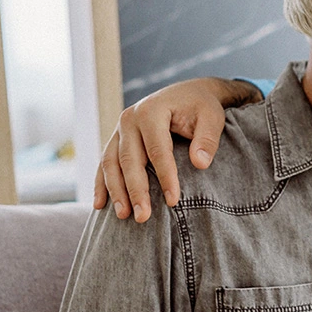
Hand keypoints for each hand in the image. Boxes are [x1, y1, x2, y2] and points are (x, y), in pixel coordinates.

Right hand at [93, 77, 256, 222]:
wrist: (187, 94)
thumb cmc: (201, 107)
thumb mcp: (212, 118)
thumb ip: (207, 139)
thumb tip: (200, 164)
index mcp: (152, 111)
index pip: (158, 150)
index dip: (165, 177)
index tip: (173, 201)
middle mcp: (130, 119)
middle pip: (130, 160)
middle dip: (135, 191)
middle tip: (142, 217)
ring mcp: (119, 129)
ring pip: (111, 163)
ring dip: (116, 191)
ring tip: (123, 216)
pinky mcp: (116, 139)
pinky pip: (105, 163)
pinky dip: (101, 183)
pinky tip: (100, 205)